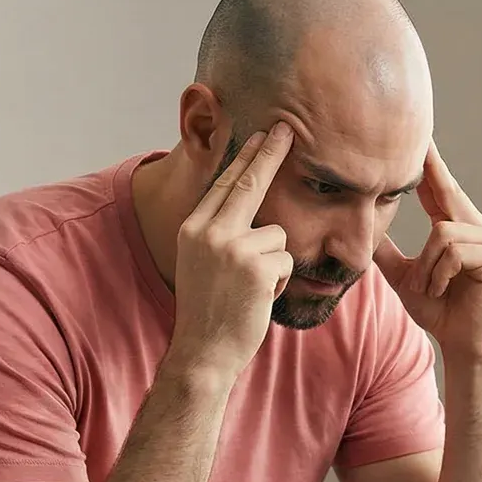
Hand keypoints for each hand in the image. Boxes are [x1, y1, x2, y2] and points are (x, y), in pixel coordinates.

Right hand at [166, 123, 296, 381]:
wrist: (203, 351)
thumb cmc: (208, 310)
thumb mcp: (201, 262)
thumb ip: (218, 231)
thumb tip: (243, 201)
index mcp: (193, 228)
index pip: (225, 184)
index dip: (246, 158)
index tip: (262, 135)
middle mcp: (209, 232)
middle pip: (249, 184)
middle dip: (271, 154)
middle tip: (287, 129)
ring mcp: (233, 248)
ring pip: (277, 234)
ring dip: (274, 261)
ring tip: (252, 288)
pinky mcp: (257, 266)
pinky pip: (286, 259)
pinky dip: (280, 280)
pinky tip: (259, 298)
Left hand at [373, 144, 481, 358]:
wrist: (463, 344)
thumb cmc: (439, 311)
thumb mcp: (404, 277)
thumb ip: (388, 252)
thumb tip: (364, 229)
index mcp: (458, 229)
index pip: (441, 190)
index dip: (431, 166)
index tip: (421, 141)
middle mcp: (478, 228)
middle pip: (448, 193)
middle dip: (432, 172)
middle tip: (421, 143)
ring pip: (443, 232)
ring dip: (426, 265)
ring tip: (429, 287)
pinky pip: (454, 251)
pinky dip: (439, 273)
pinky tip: (443, 290)